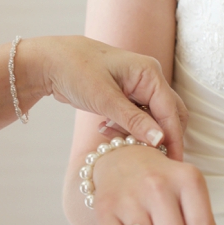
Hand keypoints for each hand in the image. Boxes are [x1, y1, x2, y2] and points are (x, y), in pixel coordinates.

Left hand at [25, 36, 188, 159]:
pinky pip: (136, 118)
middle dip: (159, 137)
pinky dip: (125, 128)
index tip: (171, 163)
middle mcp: (148, 78)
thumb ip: (133, 120)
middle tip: (146, 158)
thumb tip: (160, 140)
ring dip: (137, 133)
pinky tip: (104, 128)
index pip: (171, 111)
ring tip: (110, 135)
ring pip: (151, 118)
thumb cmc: (76, 70)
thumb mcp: (104, 98)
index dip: (173, 138)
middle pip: (168, 115)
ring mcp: (137, 87)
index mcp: (149, 73)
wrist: (49, 61)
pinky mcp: (125, 96)